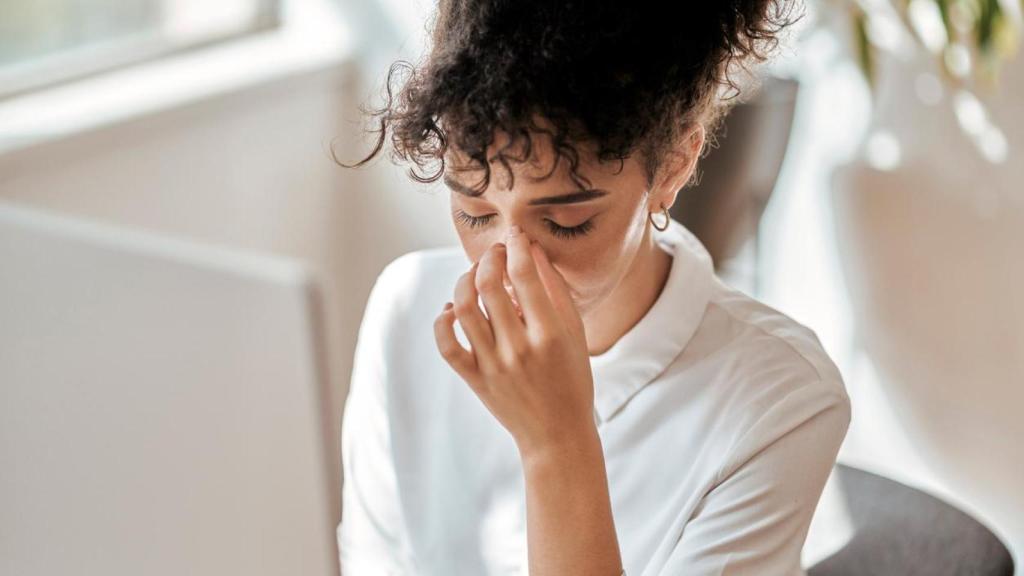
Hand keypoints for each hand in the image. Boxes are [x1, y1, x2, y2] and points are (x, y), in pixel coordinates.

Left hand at [434, 225, 595, 456]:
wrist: (557, 434)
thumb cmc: (571, 379)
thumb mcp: (575, 332)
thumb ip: (555, 290)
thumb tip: (533, 250)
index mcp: (549, 334)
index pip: (525, 275)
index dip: (517, 246)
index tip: (516, 236)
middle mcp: (518, 349)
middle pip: (488, 285)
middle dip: (489, 258)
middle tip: (496, 253)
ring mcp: (493, 366)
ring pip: (463, 308)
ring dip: (465, 281)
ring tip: (475, 275)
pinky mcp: (475, 379)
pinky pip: (446, 344)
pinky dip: (444, 319)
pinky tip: (455, 309)